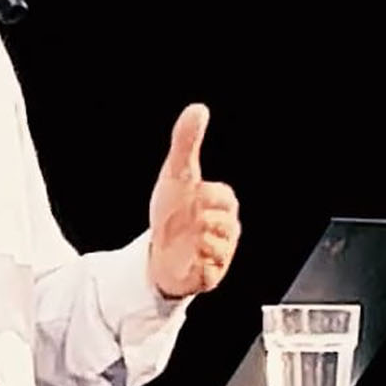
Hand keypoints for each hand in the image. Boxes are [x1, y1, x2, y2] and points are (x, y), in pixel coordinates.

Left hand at [147, 103, 240, 298]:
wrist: (158, 250)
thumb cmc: (171, 209)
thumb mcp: (177, 172)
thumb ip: (186, 141)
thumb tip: (198, 108)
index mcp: (224, 205)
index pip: (223, 195)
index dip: (200, 195)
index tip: (187, 197)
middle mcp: (227, 230)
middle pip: (221, 221)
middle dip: (197, 218)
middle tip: (183, 219)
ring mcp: (221, 254)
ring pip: (216, 245)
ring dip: (194, 240)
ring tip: (184, 240)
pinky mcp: (211, 277)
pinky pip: (209, 270)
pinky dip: (194, 262)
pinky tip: (185, 257)